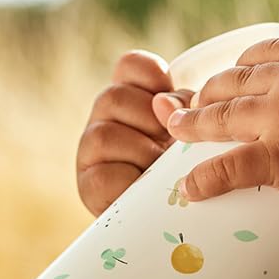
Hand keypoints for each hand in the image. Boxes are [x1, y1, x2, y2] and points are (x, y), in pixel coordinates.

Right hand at [76, 50, 194, 215]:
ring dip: (142, 151)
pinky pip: (104, 174)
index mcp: (132, 94)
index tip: (168, 91)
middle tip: (169, 141)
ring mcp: (90, 150)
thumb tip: (165, 105)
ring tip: (162, 166)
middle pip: (114, 97)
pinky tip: (147, 185)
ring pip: (104, 134)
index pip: (131, 65)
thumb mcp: (190, 129)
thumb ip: (184, 108)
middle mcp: (104, 116)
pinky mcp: (89, 185)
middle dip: (149, 119)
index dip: (151, 73)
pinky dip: (131, 179)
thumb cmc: (184, 163)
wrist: (170, 214)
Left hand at [166, 11, 278, 226]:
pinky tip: (188, 188)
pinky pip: (231, 166)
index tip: (236, 76)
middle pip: (237, 79)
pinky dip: (206, 178)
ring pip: (223, 115)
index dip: (245, 62)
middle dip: (212, 90)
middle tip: (197, 104)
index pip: (268, 49)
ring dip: (192, 122)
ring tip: (173, 129)